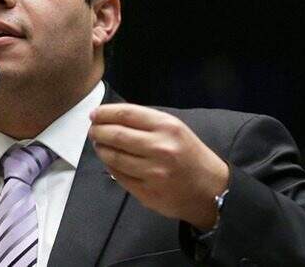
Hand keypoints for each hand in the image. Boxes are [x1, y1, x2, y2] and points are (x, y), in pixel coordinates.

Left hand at [89, 103, 228, 230]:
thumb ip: (147, 123)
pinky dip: (110, 166)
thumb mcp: (176, 129)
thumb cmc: (190, 155)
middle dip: (98, 131)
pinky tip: (110, 161)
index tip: (94, 114)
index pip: (127, 114)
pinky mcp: (147, 192)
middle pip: (116, 134)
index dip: (105, 113)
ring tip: (99, 144)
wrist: (211, 190)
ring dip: (101, 149)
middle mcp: (160, 147)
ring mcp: (153, 172)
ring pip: (114, 157)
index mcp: (167, 127)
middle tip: (92, 130)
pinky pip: (119, 176)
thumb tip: (111, 117)